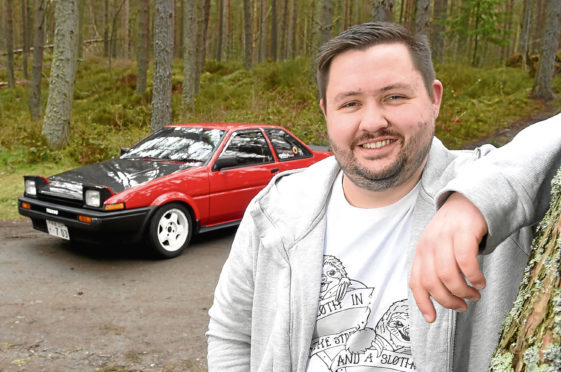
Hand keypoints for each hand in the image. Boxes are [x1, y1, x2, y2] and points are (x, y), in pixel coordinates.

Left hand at [409, 192, 487, 322]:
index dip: (422, 303)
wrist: (469, 200)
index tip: (432, 319)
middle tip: (463, 306)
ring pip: (448, 275)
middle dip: (448, 301)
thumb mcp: (439, 249)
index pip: (415, 282)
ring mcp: (444, 237)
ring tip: (474, 294)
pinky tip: (480, 281)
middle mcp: (429, 244)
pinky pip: (465, 260)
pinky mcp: (462, 231)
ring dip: (463, 291)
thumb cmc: (455, 231)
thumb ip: (436, 269)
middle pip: (432, 283)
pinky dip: (473, 276)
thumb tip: (442, 298)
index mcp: (421, 252)